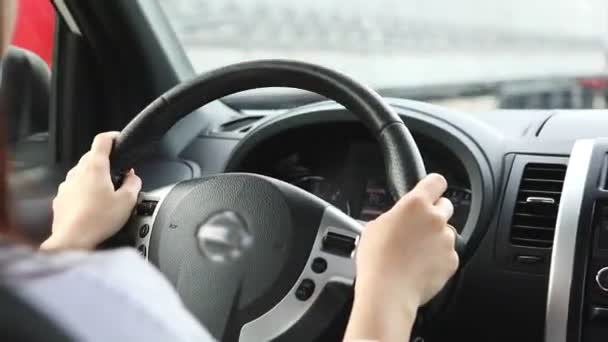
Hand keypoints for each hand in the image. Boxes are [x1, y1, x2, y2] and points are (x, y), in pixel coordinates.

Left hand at [41, 132, 141, 250]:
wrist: (72, 240)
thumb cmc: (98, 221)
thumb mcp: (127, 201)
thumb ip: (133, 184)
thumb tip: (133, 177)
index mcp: (95, 167)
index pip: (102, 140)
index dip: (113, 137)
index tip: (118, 140)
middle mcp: (78, 172)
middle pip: (92, 156)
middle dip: (107, 161)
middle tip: (120, 173)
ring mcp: (67, 185)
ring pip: (83, 173)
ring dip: (95, 177)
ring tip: (107, 194)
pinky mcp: (61, 198)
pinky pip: (75, 188)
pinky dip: (85, 191)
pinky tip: (93, 206)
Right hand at [344, 174, 457, 340]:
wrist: (388, 292)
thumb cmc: (376, 260)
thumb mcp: (375, 226)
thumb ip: (395, 215)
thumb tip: (399, 217)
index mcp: (415, 204)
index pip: (436, 181)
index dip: (433, 186)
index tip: (430, 191)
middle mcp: (435, 218)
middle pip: (445, 206)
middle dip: (434, 214)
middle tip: (418, 227)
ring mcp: (447, 240)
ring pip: (447, 232)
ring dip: (436, 238)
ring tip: (415, 253)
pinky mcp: (452, 260)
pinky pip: (448, 254)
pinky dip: (438, 258)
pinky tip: (420, 266)